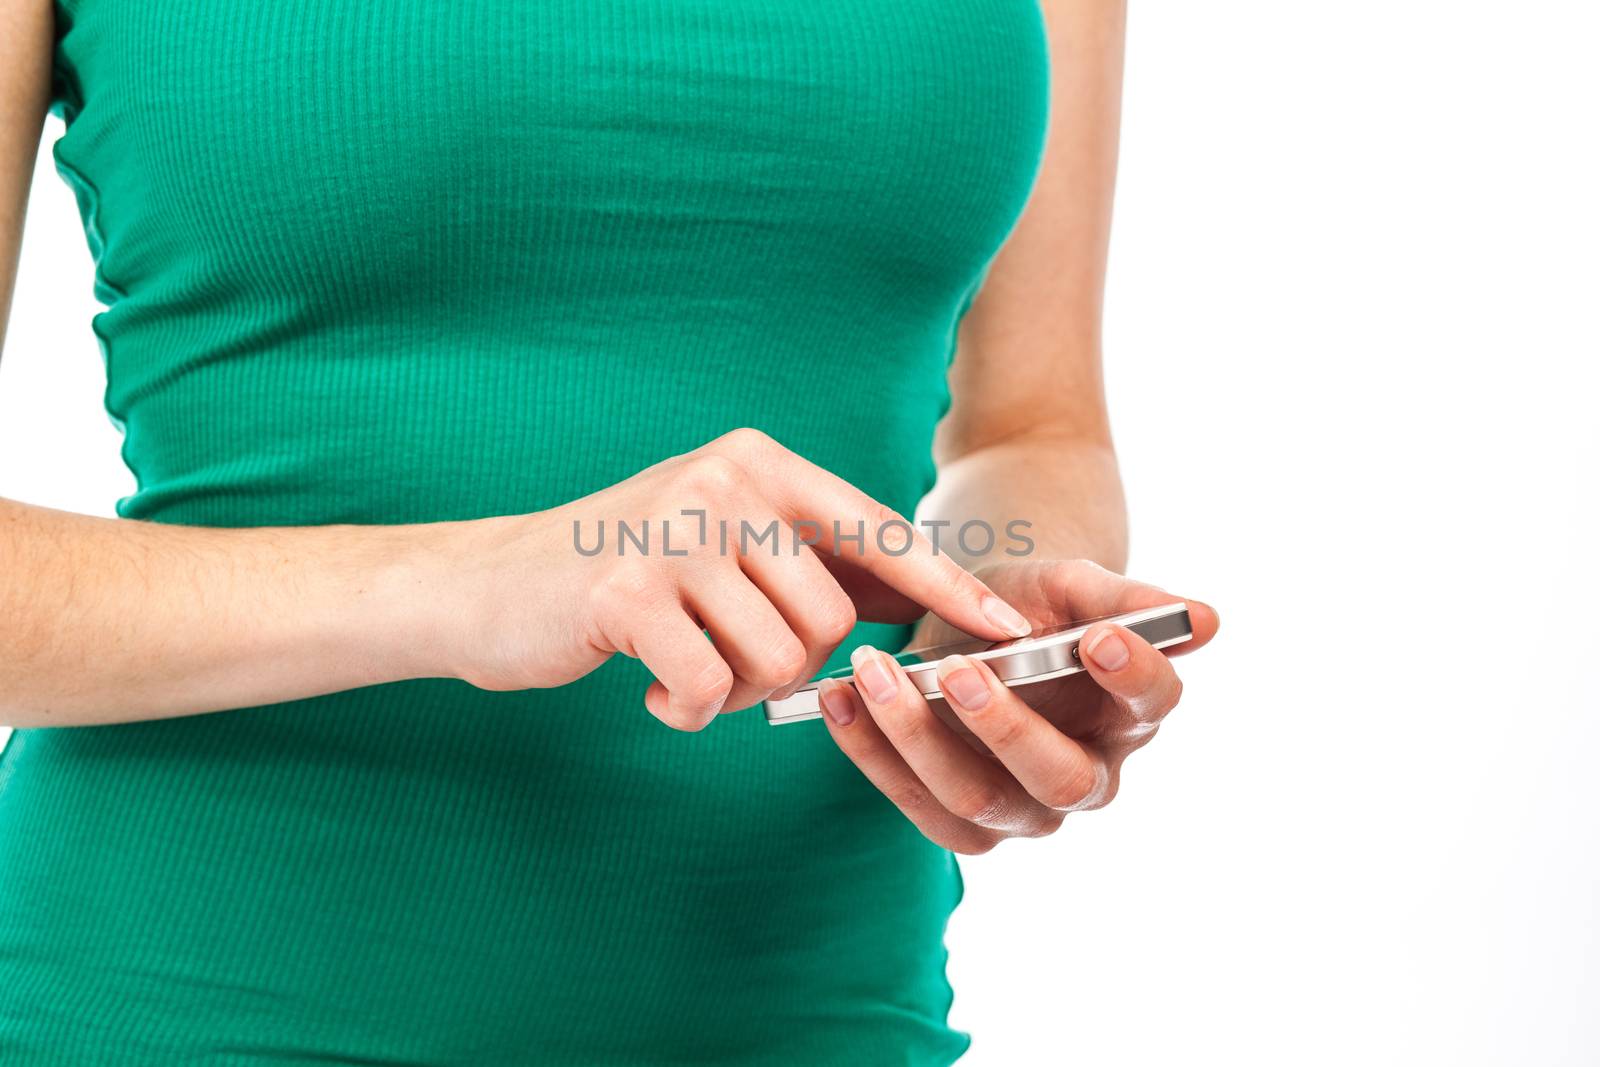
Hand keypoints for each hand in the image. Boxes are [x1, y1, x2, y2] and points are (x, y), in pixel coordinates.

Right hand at [436, 429, 1030, 729]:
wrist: (486, 585)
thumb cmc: (622, 574)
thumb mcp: (722, 544)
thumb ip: (807, 562)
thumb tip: (907, 598)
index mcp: (759, 463)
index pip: (876, 529)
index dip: (945, 584)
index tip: (1004, 626)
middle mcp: (723, 478)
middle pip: (827, 617)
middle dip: (787, 667)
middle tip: (724, 662)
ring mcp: (673, 529)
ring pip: (776, 656)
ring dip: (734, 690)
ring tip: (683, 670)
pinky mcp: (627, 591)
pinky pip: (708, 684)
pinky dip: (687, 711)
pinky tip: (652, 693)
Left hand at [817, 559, 1218, 852]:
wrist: (972, 622)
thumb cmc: (1031, 602)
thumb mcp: (1069, 583)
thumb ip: (1124, 599)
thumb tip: (1207, 620)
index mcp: (1131, 711)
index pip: (1152, 701)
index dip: (1133, 675)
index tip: (1100, 638)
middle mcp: (1088, 775)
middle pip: (1059, 779)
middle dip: (1006, 727)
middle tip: (959, 669)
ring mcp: (1023, 808)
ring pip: (975, 801)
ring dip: (915, 738)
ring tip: (868, 671)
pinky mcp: (961, 820)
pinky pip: (913, 802)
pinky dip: (867, 749)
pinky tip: (834, 696)